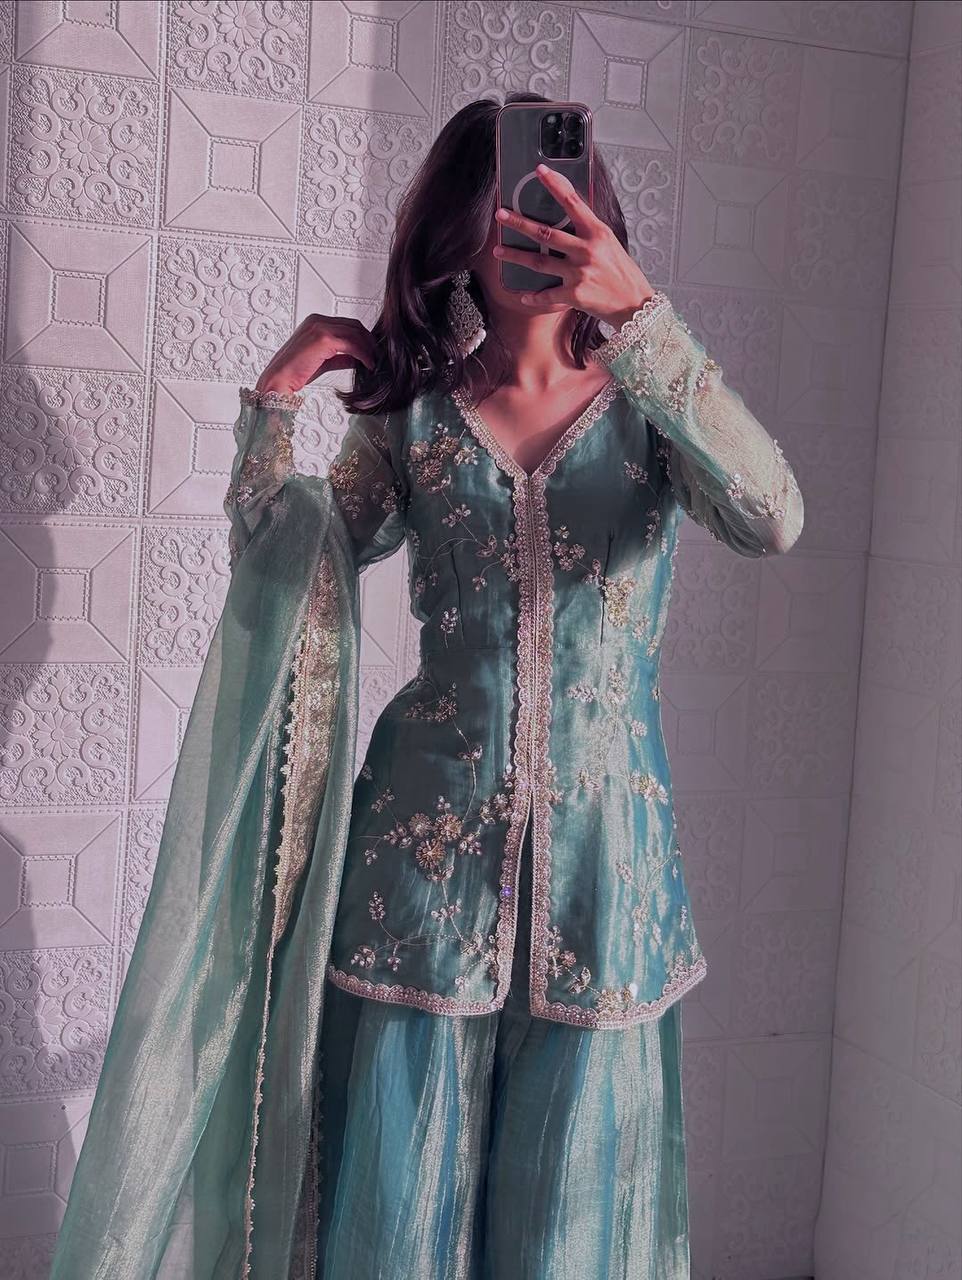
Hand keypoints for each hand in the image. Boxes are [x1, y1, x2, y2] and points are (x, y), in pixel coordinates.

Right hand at [255, 314, 375, 395]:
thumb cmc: (295, 373)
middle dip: (369, 341)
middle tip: (377, 357)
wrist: (278, 380)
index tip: (372, 352)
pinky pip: (352, 343)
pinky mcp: (324, 338)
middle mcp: (317, 321)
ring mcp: (320, 327)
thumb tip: (357, 358)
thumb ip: (340, 357)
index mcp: (315, 322)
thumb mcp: (324, 361)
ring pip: (355, 333)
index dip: (363, 338)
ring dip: (368, 348)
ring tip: (373, 363)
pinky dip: (364, 354)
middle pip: (354, 325)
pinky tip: (367, 365)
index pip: (347, 324)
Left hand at [492, 164, 655, 328]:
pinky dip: (534, 296)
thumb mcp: (610, 244)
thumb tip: (569, 218)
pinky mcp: (575, 294)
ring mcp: (579, 272)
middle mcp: (586, 250)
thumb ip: (589, 232)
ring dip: (515, 256)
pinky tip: (523, 295)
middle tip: (500, 215)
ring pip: (539, 261)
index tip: (540, 171)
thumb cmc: (623, 274)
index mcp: (597, 232)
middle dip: (519, 223)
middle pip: (545, 233)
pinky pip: (547, 294)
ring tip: (498, 251)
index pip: (573, 202)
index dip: (555, 185)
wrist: (634, 304)